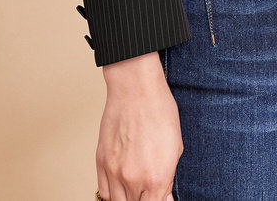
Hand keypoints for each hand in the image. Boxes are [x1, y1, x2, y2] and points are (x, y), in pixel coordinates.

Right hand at [98, 52, 181, 199]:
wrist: (135, 87)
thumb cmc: (159, 110)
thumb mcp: (176, 147)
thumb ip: (168, 178)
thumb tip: (164, 198)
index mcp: (156, 178)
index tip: (159, 197)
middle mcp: (133, 179)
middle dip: (143, 199)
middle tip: (148, 190)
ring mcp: (114, 171)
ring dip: (127, 198)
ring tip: (135, 188)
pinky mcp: (100, 161)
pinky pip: (103, 191)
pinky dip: (112, 193)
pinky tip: (120, 185)